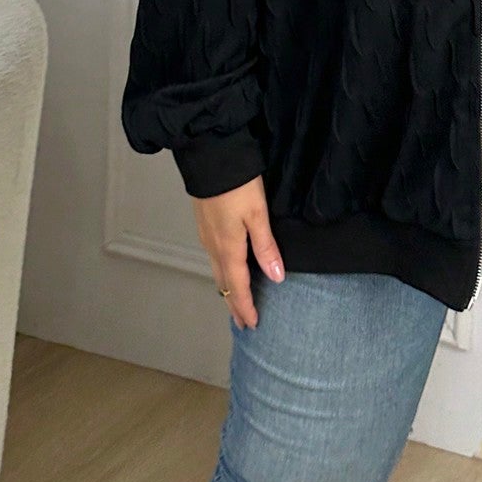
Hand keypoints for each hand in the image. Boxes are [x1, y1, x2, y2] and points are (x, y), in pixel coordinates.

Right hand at [191, 175, 286, 328]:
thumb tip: (276, 278)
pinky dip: (222, 272)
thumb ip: (266, 246)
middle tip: (242, 322)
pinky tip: (227, 269)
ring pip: (217, 271)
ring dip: (227, 288)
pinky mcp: (204, 224)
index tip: (252, 324)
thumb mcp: (257, 213)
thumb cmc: (237, 184)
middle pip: (224, 283)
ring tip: (236, 300)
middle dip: (234, 303)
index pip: (238, 286)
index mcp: (228, 247)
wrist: (209, 157)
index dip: (246, 306)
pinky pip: (213, 258)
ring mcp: (206, 235)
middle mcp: (213, 246)